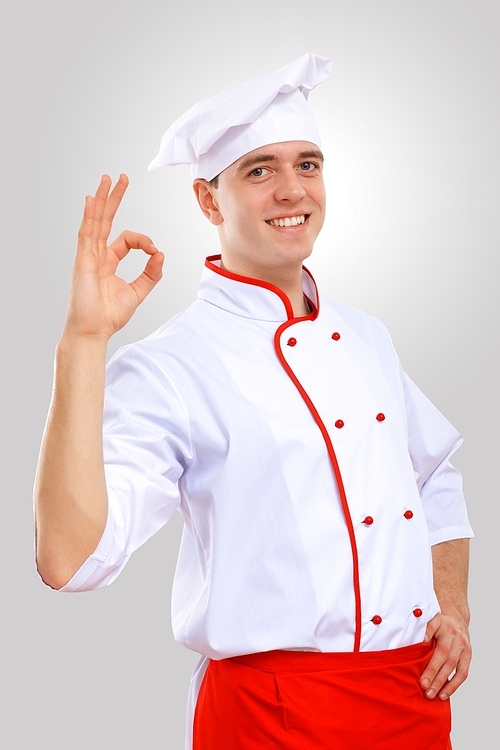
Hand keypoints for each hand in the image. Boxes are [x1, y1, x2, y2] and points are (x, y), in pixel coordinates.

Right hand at [64, 174, 163, 341]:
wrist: (93, 331)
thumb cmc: (109, 316)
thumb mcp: (138, 292)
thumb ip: (151, 274)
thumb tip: (161, 254)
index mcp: (107, 262)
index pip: (126, 239)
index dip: (144, 241)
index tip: (155, 252)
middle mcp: (96, 255)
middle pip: (105, 220)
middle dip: (113, 199)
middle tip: (120, 178)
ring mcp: (87, 256)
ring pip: (95, 221)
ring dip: (101, 199)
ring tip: (107, 179)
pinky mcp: (82, 261)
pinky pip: (86, 233)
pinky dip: (89, 216)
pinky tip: (91, 200)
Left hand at [420, 611, 471, 699]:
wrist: (456, 618)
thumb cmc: (440, 622)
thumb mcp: (431, 620)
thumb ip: (426, 629)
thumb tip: (422, 641)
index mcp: (446, 630)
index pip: (440, 651)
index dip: (432, 667)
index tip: (422, 680)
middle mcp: (457, 639)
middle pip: (447, 661)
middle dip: (436, 678)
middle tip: (426, 691)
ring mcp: (464, 648)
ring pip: (456, 669)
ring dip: (445, 685)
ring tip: (434, 695)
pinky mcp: (468, 656)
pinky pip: (463, 673)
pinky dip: (454, 685)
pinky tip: (444, 694)